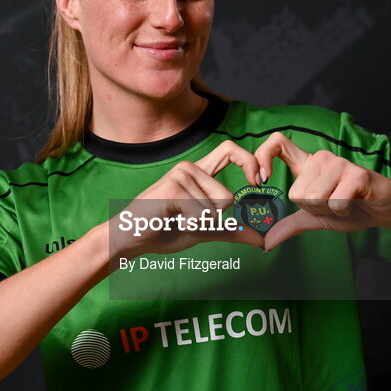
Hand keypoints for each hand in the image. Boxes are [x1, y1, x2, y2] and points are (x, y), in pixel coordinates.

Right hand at [110, 140, 265, 259]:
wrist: (129, 239)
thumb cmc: (162, 231)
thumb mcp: (202, 230)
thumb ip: (229, 230)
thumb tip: (260, 239)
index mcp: (198, 173)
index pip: (230, 150)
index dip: (250, 162)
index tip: (259, 182)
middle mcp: (189, 168)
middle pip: (228, 197)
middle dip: (213, 219)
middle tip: (185, 219)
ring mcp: (180, 175)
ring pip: (215, 208)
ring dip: (198, 224)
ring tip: (175, 219)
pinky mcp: (172, 188)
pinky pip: (202, 215)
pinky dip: (189, 226)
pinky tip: (169, 220)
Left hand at [254, 132, 390, 250]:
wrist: (385, 211)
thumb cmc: (351, 210)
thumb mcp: (315, 219)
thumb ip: (290, 226)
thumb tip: (265, 243)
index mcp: (307, 164)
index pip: (277, 144)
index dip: (262, 157)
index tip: (261, 180)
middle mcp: (321, 158)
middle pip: (296, 194)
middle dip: (314, 209)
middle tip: (333, 204)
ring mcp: (339, 163)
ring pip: (313, 199)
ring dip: (330, 210)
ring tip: (344, 202)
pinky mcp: (355, 174)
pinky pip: (334, 203)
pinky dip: (343, 212)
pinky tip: (355, 203)